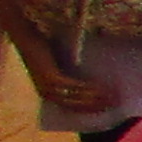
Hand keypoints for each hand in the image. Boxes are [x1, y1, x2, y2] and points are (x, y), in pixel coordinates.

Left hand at [2, 0, 115, 115]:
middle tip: (116, 104)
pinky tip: (101, 88)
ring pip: (76, 98)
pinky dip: (88, 88)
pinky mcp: (50, 77)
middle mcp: (46, 93)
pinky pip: (73, 87)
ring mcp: (47, 86)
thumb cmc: (42, 44)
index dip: (91, 108)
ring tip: (113, 97)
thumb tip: (93, 73)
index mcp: (48, 92)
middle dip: (97, 106)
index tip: (108, 107)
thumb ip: (71, 70)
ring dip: (96, 99)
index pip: (73, 107)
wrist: (25, 33)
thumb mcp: (58, 61)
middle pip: (76, 106)